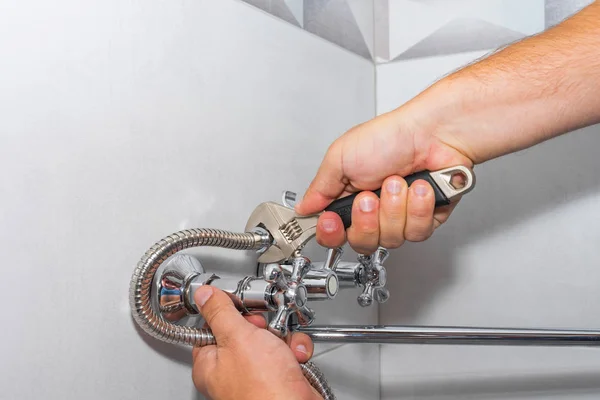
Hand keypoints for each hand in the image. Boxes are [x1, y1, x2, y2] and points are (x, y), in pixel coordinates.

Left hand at [192, 286, 320, 399]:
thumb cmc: (262, 388)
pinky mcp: (281, 376)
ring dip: (283, 338)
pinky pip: (288, 352)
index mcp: (211, 363)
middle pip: (245, 330)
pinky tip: (295, 358)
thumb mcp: (237, 338)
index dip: (227, 314)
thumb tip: (204, 295)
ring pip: (271, 339)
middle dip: (262, 326)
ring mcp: (258, 374)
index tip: (238, 307)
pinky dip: (296, 351)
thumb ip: (220, 312)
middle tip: (263, 331)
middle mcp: (232, 371)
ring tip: (283, 349)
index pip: (212, 327)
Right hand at [295, 104, 472, 254]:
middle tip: (370, 196)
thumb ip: (319, 188)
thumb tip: (304, 208)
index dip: (331, 234)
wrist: (433, 132)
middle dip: (366, 219)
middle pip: (361, 242)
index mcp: (348, 196)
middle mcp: (373, 210)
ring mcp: (398, 217)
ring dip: (394, 208)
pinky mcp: (424, 220)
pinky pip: (416, 232)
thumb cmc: (390, 136)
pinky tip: (420, 189)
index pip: (333, 232)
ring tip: (399, 183)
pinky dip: (418, 208)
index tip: (332, 222)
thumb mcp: (340, 157)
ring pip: (390, 239)